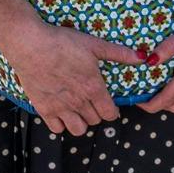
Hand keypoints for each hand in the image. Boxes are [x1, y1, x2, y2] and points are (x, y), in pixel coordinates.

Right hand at [0, 21, 138, 136]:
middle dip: (97, 113)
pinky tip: (62, 111)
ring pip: (79, 130)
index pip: (110, 113)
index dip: (112, 111)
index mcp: (93, 87)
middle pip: (95, 121)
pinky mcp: (44, 109)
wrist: (31, 46)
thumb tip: (141, 57)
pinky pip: (57, 129)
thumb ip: (119, 53)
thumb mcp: (94, 44)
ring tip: (79, 109)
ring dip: (81, 122)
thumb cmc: (63, 42)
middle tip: (92, 102)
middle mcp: (79, 101)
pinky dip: (61, 124)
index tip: (110, 106)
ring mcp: (61, 107)